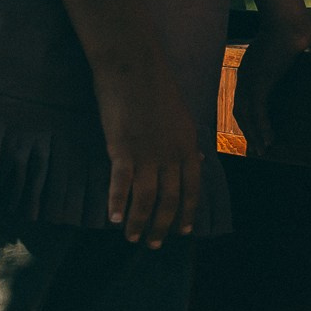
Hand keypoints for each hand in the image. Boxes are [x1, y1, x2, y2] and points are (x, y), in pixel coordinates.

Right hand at [95, 60, 206, 246]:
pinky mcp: (123, 148)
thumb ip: (186, 143)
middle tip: (155, 245)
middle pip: (171, 199)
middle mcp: (172, 153)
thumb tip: (197, 160)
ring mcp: (148, 152)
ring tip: (132, 238)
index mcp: (187, 144)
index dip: (187, 211)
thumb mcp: (180, 117)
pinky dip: (118, 203)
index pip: (193, 187)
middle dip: (163, 225)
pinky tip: (114, 218)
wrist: (134, 65)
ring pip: (148, 198)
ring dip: (141, 222)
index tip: (183, 231)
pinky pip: (122, 184)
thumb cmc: (155, 88)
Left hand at [231, 8, 310, 154]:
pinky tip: (268, 139)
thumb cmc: (285, 31)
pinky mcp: (260, 84)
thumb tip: (291, 58)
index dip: (246, 119)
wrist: (286, 26)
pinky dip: (262, 127)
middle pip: (241, 112)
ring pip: (247, 115)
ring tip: (263, 150)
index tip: (253, 133)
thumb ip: (277, 58)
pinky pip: (258, 111)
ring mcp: (250, 82)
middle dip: (248, 132)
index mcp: (246, 72)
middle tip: (256, 149)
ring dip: (255, 135)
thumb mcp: (277, 48)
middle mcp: (244, 79)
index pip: (242, 101)